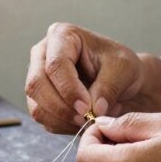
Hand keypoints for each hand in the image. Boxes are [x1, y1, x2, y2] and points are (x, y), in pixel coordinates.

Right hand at [25, 23, 142, 133]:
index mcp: (62, 35)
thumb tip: (93, 109)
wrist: (124, 82)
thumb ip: (108, 87)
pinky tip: (82, 122)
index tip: (87, 108)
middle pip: (36, 85)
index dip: (68, 89)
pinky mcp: (40, 99)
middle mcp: (43, 54)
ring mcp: (38, 77)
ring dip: (62, 120)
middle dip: (61, 108)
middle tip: (85, 119)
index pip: (55, 64)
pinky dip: (63, 126)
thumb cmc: (122, 67)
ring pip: (37, 106)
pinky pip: (43, 119)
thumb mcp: (123, 70)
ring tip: (88, 121)